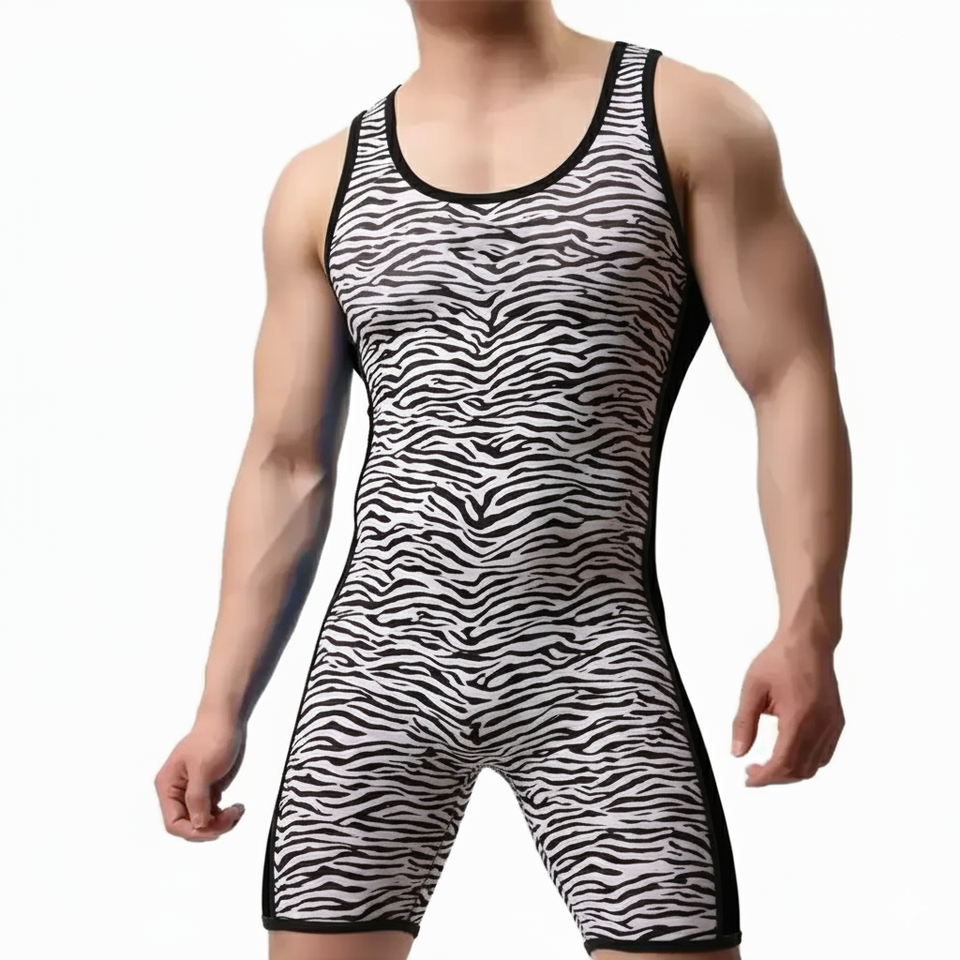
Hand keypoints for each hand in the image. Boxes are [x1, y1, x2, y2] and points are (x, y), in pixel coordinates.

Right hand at [155, 710, 246, 840]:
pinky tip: (236, 808)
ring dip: (220, 823)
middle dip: (210, 826)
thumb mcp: (203, 769)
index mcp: (168, 786)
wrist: (227, 721)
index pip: (173, 823)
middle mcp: (177, 792)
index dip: (193, 831)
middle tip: (232, 816)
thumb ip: (197, 798)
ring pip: (202, 822)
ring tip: (237, 811)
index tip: (214, 829)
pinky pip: (212, 813)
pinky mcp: (208, 790)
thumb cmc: (211, 738)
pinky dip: (224, 815)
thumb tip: (196, 825)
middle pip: (189, 825)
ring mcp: (193, 792)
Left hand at [731, 632, 843, 786]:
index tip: (748, 778)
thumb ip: (743, 723)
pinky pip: (825, 753)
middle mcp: (820, 725)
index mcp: (799, 718)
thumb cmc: (780, 659)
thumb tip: (737, 752)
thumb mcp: (753, 689)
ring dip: (791, 772)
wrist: (808, 641)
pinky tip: (790, 754)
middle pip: (799, 770)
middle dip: (775, 777)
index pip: (783, 763)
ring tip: (768, 765)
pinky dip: (807, 762)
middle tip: (753, 772)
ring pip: (814, 765)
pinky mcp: (837, 721)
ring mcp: (832, 725)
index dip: (765, 777)